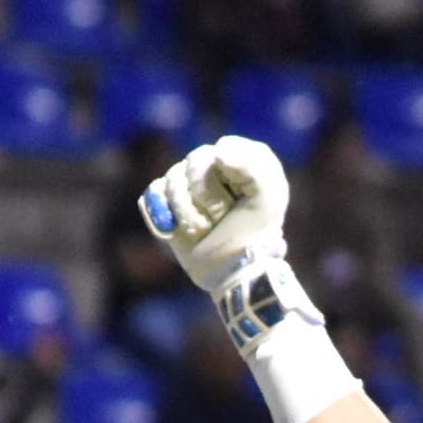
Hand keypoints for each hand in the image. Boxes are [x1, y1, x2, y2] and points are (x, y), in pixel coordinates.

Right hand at [138, 135, 289, 294]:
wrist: (233, 274)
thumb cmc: (255, 237)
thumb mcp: (267, 199)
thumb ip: (252, 166)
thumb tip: (218, 152)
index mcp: (243, 159)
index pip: (225, 148)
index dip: (232, 176)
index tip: (245, 199)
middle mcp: (214, 166)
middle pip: (196, 163)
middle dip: (209, 198)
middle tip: (223, 219)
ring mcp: (188, 183)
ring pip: (173, 180)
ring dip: (190, 214)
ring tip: (205, 230)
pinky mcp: (167, 202)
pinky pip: (155, 193)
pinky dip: (167, 215)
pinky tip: (183, 230)